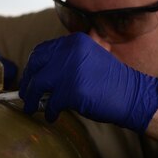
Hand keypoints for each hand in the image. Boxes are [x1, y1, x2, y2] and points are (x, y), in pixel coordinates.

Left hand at [19, 33, 157, 132]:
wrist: (131, 94)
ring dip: (33, 99)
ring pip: (39, 84)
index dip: (32, 66)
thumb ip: (66, 60)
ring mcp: (71, 70)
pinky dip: (48, 111)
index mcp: (74, 42)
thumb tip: (39, 75)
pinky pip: (51, 102)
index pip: (41, 51)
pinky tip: (51, 115)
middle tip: (27, 95)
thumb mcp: (89, 58)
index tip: (30, 78)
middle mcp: (71, 52)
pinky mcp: (72, 90)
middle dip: (29, 82)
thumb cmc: (109, 80)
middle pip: (36, 66)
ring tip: (33, 107)